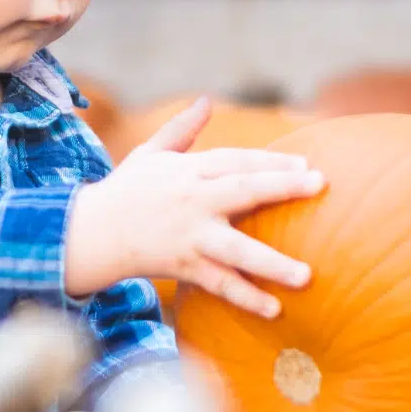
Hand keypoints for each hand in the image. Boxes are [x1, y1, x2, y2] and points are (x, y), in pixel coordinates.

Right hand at [64, 96, 324, 317]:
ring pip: (236, 249)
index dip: (272, 161)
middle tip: (320, 185)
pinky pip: (220, 284)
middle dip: (282, 187)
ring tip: (307, 276)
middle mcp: (193, 201)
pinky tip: (276, 310)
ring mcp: (190, 237)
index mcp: (188, 171)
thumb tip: (207, 101)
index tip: (308, 165)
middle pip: (243, 191)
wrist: (90, 233)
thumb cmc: (125, 190)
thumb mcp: (151, 154)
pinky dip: (246, 298)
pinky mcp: (184, 266)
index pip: (236, 161)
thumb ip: (182, 129)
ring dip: (272, 263)